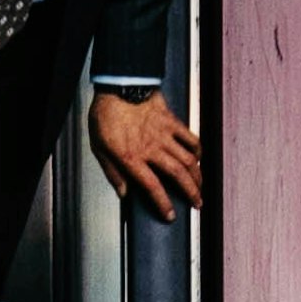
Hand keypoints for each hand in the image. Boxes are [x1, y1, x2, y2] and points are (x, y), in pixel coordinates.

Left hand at [90, 86, 202, 220]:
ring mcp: (164, 134)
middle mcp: (152, 148)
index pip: (153, 187)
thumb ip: (113, 172)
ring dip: (197, 174)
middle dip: (191, 191)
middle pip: (177, 174)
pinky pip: (189, 136)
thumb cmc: (106, 115)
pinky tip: (199, 158)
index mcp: (132, 158)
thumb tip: (123, 192)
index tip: (171, 215)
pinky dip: (197, 149)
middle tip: (198, 203)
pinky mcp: (171, 120)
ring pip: (187, 157)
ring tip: (201, 185)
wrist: (119, 85)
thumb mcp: (99, 149)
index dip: (164, 203)